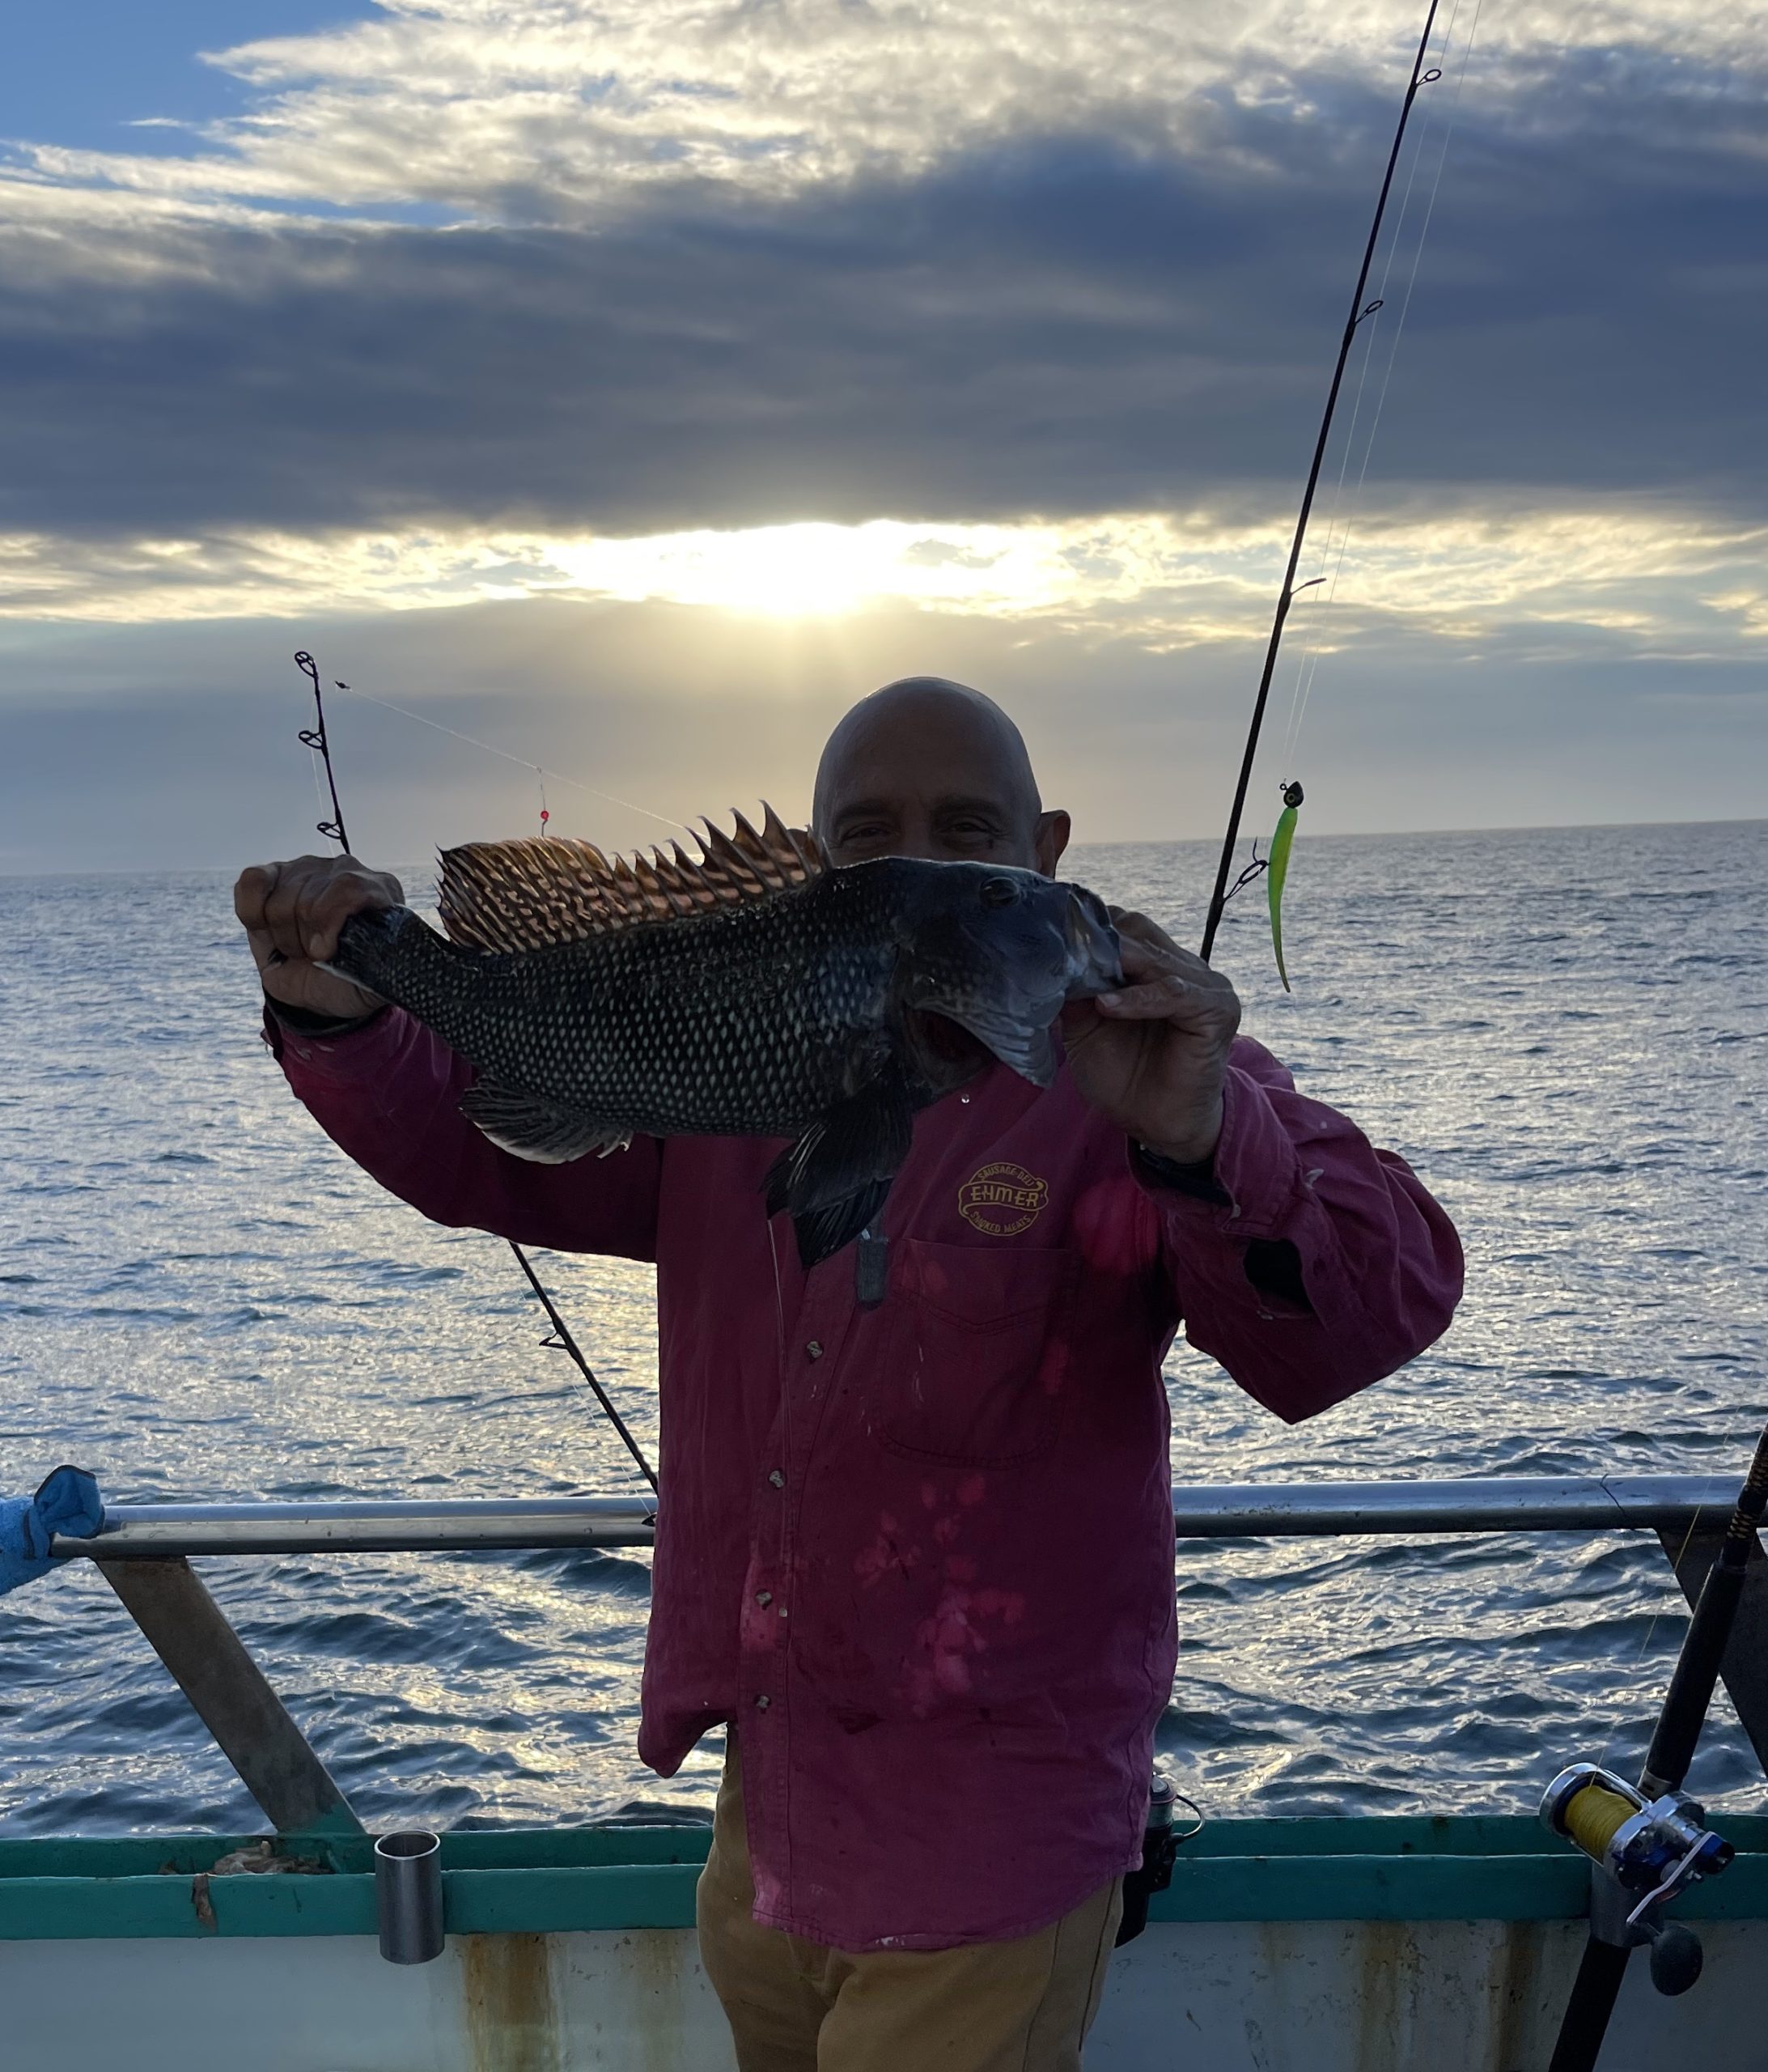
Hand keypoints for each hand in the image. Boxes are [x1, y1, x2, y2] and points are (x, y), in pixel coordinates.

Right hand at [233, 854, 402, 1019]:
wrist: (324, 987)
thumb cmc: (353, 980)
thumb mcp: (378, 980)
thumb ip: (383, 963)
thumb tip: (366, 951)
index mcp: (379, 890)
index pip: (349, 889)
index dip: (329, 924)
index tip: (325, 953)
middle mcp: (345, 871)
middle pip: (308, 901)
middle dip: (306, 940)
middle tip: (316, 955)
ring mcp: (308, 870)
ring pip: (279, 901)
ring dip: (284, 937)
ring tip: (299, 947)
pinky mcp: (273, 875)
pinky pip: (252, 882)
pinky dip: (252, 913)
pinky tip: (266, 928)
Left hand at [1059, 909, 1240, 1163]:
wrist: (1156, 1124)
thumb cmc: (1123, 1077)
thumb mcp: (1085, 1030)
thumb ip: (1076, 992)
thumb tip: (1052, 959)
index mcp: (1154, 964)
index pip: (1123, 926)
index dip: (1088, 928)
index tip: (1050, 935)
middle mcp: (1182, 966)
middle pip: (1137, 932)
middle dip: (1096, 942)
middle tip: (1058, 949)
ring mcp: (1204, 985)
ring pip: (1153, 958)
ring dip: (1113, 964)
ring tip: (1077, 973)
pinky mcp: (1217, 1009)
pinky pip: (1174, 993)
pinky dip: (1138, 998)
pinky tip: (1106, 1005)